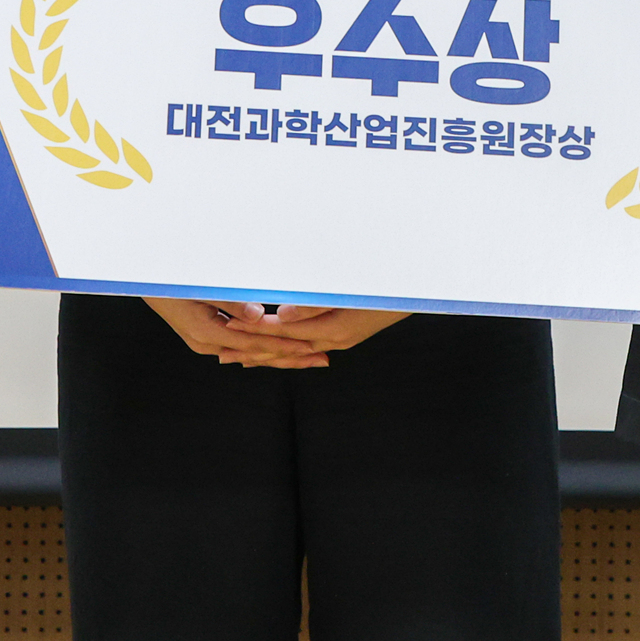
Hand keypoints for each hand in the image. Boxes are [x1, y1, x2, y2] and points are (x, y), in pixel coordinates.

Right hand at [145, 296, 332, 368]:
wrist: (144, 282)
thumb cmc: (172, 281)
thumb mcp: (201, 288)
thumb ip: (231, 302)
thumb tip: (259, 316)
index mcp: (207, 333)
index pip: (257, 345)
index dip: (286, 347)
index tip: (312, 348)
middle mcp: (208, 343)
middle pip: (258, 355)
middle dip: (291, 357)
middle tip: (322, 359)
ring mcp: (207, 341)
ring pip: (252, 353)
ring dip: (281, 355)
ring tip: (309, 357)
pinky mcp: (208, 336)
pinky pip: (242, 347)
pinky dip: (263, 350)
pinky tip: (278, 353)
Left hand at [226, 305, 410, 354]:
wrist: (417, 288)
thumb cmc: (384, 283)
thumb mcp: (348, 290)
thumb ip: (314, 304)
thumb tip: (282, 316)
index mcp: (332, 329)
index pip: (283, 332)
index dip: (254, 330)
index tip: (228, 326)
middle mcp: (334, 339)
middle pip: (285, 348)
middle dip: (253, 350)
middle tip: (222, 352)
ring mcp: (340, 338)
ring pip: (295, 351)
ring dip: (266, 353)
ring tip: (240, 357)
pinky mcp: (344, 334)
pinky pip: (307, 345)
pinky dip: (287, 348)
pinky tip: (279, 348)